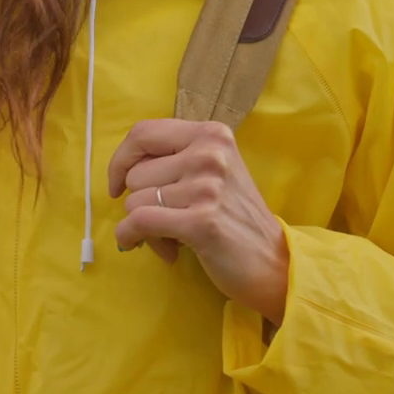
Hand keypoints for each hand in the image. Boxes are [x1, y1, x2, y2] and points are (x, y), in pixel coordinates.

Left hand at [106, 118, 288, 325]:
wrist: (275, 261)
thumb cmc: (234, 216)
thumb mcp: (212, 172)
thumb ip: (175, 159)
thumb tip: (121, 170)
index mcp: (211, 135)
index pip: (143, 133)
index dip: (121, 159)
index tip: (118, 182)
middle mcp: (210, 153)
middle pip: (135, 173)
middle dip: (141, 202)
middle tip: (166, 220)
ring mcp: (207, 187)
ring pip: (135, 201)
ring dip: (143, 226)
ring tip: (171, 236)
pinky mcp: (201, 221)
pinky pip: (139, 222)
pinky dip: (129, 236)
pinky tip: (137, 244)